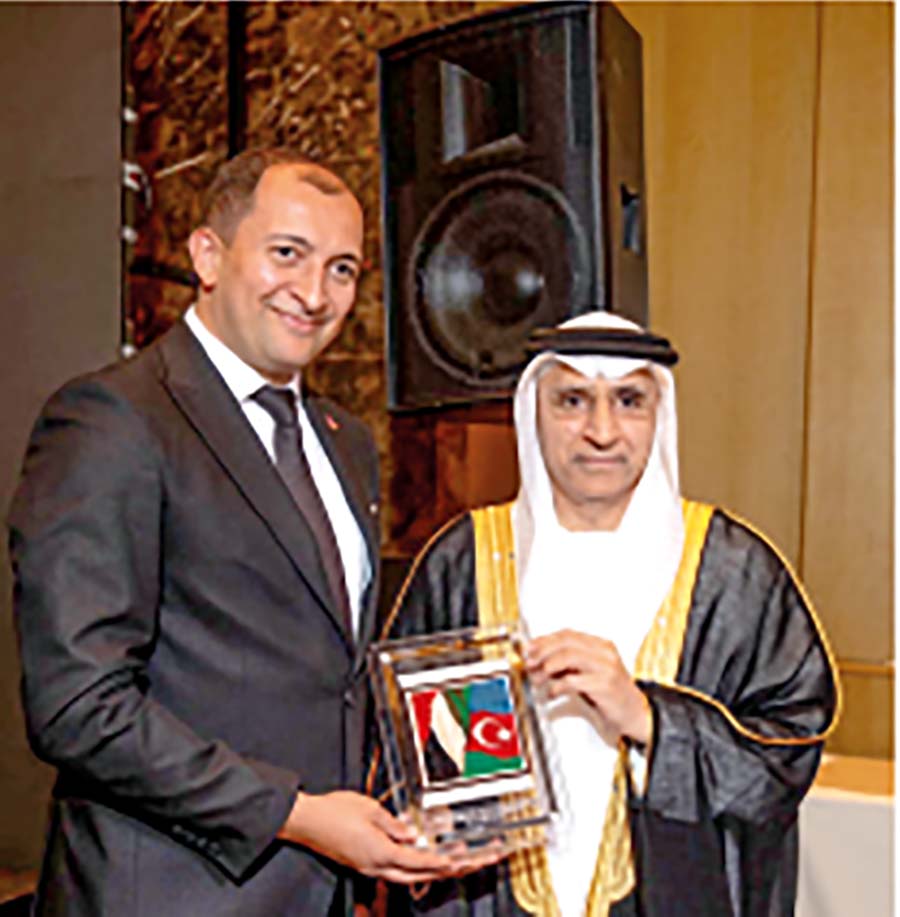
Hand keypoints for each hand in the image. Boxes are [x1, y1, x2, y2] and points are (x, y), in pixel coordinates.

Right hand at [278, 790, 502, 883]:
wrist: (305, 821)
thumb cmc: (332, 812)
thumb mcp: (369, 809)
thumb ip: (393, 823)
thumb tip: (410, 834)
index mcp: (380, 852)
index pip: (419, 861)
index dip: (442, 862)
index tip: (461, 861)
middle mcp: (376, 865)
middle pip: (418, 873)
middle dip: (446, 869)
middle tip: (469, 862)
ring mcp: (368, 867)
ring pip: (407, 875)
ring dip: (431, 869)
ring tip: (453, 862)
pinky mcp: (362, 863)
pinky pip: (393, 869)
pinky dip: (412, 865)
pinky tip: (421, 857)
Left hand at [525, 629, 651, 745]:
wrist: (636, 713)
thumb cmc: (609, 693)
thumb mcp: (588, 673)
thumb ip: (567, 664)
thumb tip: (538, 660)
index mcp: (600, 645)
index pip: (567, 634)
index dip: (545, 640)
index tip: (529, 649)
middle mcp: (604, 652)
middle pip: (566, 642)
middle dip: (543, 651)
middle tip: (530, 662)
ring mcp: (606, 667)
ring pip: (569, 657)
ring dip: (548, 667)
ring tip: (538, 678)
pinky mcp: (605, 685)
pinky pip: (574, 681)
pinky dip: (558, 686)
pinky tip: (552, 693)